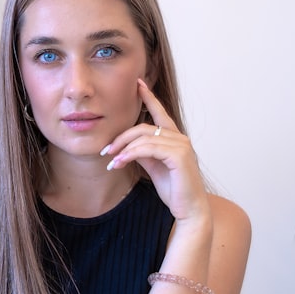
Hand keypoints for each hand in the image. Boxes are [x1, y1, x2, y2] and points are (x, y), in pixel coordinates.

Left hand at [102, 79, 208, 224]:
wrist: (189, 210)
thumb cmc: (174, 190)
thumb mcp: (153, 167)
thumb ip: (144, 152)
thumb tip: (127, 145)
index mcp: (174, 138)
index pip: (160, 112)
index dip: (149, 97)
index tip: (138, 83)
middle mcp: (180, 138)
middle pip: (143, 127)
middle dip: (121, 137)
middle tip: (105, 151)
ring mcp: (181, 146)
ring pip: (144, 137)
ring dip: (123, 148)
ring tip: (111, 161)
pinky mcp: (179, 156)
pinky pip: (148, 148)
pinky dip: (131, 154)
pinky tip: (120, 162)